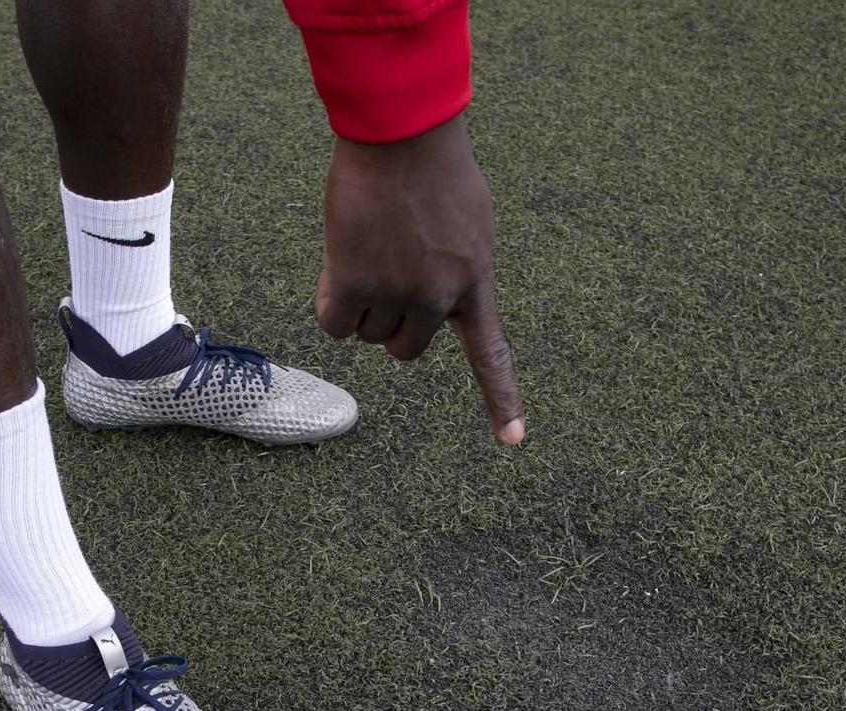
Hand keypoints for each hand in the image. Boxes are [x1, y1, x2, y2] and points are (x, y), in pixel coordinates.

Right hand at [315, 113, 523, 444]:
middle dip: (390, 323)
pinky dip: (331, 305)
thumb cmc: (432, 167)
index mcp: (475, 283)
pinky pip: (334, 324)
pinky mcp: (353, 282)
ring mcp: (397, 293)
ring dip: (358, 302)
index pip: (490, 354)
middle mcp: (439, 298)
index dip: (501, 401)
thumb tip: (424, 306)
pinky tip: (339, 265)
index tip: (514, 443)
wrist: (400, 133)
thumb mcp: (467, 223)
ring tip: (367, 248)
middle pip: (405, 347)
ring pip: (367, 334)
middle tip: (384, 275)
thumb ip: (454, 268)